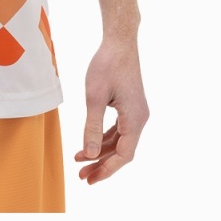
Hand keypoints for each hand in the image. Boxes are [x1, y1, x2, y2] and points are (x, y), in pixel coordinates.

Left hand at [76, 37, 148, 183]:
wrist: (120, 42)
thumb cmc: (107, 65)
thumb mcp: (95, 97)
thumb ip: (92, 127)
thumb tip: (90, 154)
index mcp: (135, 119)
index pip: (124, 155)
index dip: (107, 169)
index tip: (90, 179)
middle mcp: (140, 119)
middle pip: (122, 151)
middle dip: (102, 164)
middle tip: (83, 176)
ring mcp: (136, 112)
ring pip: (120, 141)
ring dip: (101, 152)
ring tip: (81, 160)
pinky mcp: (130, 106)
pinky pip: (119, 129)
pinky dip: (104, 138)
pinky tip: (90, 143)